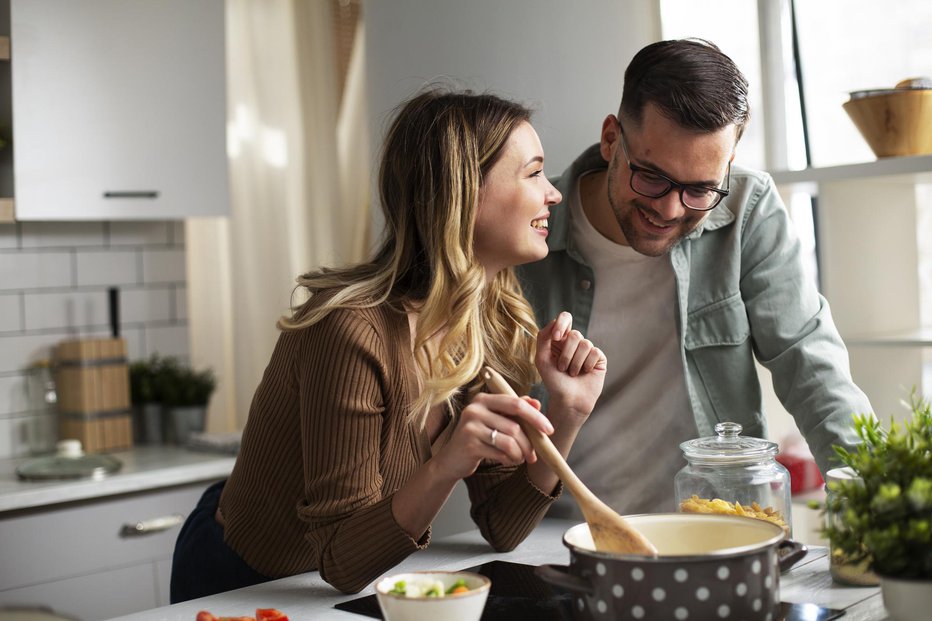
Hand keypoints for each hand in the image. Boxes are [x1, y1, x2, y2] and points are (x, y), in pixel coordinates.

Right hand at [431, 393, 552, 480]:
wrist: (453, 459)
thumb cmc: (479, 437)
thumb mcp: (496, 420)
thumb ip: (514, 411)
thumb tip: (537, 403)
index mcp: (483, 399)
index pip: (516, 403)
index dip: (535, 417)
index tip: (549, 430)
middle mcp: (475, 409)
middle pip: (515, 426)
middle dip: (529, 443)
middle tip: (534, 455)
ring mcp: (470, 426)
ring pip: (510, 441)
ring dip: (519, 454)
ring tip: (518, 458)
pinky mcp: (470, 444)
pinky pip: (501, 453)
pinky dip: (509, 459)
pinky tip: (506, 460)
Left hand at [536, 311, 605, 422]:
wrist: (568, 400)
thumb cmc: (553, 381)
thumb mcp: (542, 359)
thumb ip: (543, 338)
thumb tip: (554, 321)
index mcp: (560, 339)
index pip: (565, 318)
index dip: (562, 324)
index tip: (557, 337)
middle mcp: (575, 342)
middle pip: (575, 334)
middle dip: (566, 354)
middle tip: (562, 368)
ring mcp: (588, 349)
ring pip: (585, 344)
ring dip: (575, 362)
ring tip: (572, 373)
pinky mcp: (599, 358)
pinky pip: (595, 352)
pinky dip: (586, 365)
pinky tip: (584, 373)